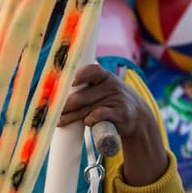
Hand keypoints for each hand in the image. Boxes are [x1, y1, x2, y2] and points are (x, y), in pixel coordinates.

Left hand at [58, 64, 167, 184]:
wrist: (139, 116)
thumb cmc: (113, 100)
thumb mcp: (105, 87)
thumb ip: (86, 86)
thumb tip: (56, 91)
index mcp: (105, 76)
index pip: (92, 70)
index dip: (80, 75)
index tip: (68, 82)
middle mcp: (112, 86)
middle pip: (82, 96)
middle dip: (65, 105)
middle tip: (52, 111)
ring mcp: (117, 100)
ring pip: (87, 109)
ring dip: (70, 117)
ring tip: (59, 121)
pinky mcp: (120, 115)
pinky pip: (100, 116)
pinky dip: (91, 120)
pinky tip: (86, 122)